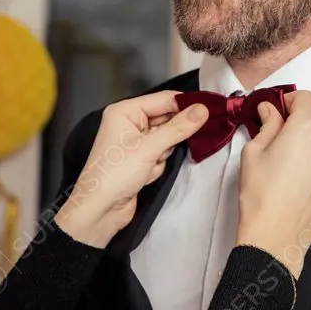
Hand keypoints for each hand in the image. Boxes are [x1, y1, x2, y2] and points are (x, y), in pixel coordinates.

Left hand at [54, 91, 207, 247]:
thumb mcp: (149, 148)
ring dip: (162, 154)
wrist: (100, 210)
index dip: (186, 104)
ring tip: (148, 165)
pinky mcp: (140, 159)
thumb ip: (178, 128)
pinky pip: (161, 154)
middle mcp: (128, 123)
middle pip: (166, 119)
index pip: (163, 99)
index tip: (209, 108)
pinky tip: (144, 175)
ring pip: (166, 139)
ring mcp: (134, 142)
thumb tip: (201, 111)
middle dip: (171, 136)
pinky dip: (158, 166)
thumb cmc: (112, 175)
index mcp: (124, 112)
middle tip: (172, 144)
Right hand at [235, 90, 310, 278]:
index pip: (306, 98)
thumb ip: (267, 125)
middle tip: (285, 129)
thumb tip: (270, 110)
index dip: (290, 100)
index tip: (279, 109)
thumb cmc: (260, 193)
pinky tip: (302, 172)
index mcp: (306, 129)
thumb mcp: (254, 152)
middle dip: (305, 115)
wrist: (275, 235)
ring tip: (294, 154)